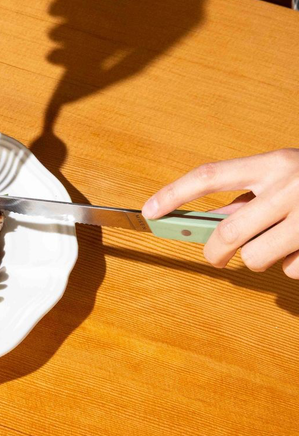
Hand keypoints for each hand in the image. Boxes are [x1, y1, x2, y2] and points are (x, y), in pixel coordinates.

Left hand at [142, 149, 298, 277]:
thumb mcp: (281, 175)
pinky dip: (290, 265)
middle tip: (215, 256)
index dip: (174, 194)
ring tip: (275, 245)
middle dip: (213, 251)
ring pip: (255, 256)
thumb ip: (246, 194)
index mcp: (273, 165)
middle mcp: (289, 187)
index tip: (150, 211)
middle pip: (226, 231)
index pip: (210, 176)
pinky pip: (290, 270)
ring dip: (257, 258)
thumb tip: (204, 220)